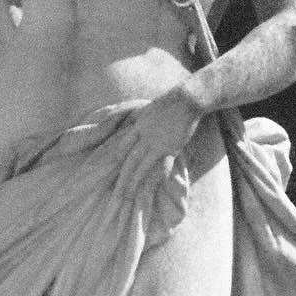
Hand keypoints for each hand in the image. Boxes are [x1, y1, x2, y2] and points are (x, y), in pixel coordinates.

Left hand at [114, 87, 204, 203]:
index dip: (114, 160)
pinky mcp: (170, 147)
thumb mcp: (151, 109)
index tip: (108, 172)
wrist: (187, 98)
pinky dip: (157, 178)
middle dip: (121, 178)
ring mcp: (156, 142)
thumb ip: (143, 119)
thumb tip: (140, 125)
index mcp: (138, 126)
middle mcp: (143, 136)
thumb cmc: (172, 102)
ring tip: (127, 196)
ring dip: (133, 182)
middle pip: (128, 160)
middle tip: (115, 194)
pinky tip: (151, 189)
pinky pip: (162, 166)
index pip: (122, 146)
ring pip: (140, 166)